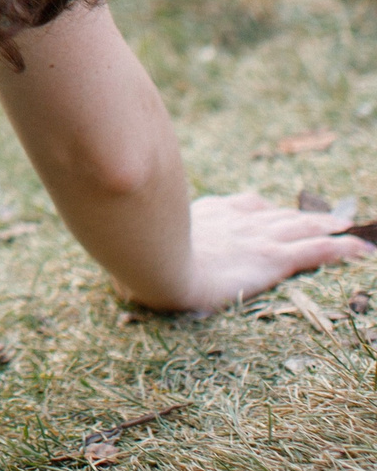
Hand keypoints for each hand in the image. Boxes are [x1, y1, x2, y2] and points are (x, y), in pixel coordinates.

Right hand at [134, 191, 371, 311]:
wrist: (151, 263)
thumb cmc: (137, 256)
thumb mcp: (140, 241)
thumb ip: (142, 237)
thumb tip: (118, 253)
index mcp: (208, 216)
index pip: (244, 207)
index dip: (263, 209)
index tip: (272, 209)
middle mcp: (236, 222)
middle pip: (279, 215)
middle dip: (304, 215)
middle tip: (328, 215)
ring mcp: (255, 239)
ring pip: (303, 228)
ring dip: (328, 226)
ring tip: (350, 226)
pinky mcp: (270, 259)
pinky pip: (315, 251)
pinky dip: (340, 248)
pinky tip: (360, 250)